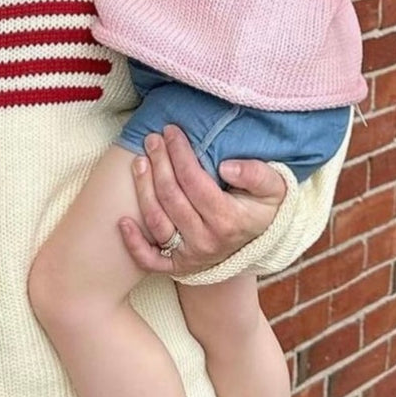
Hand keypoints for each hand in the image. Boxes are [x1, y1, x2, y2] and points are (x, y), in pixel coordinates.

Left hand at [117, 124, 286, 275]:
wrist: (258, 242)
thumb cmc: (262, 207)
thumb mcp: (273, 188)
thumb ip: (256, 174)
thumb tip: (227, 167)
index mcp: (229, 220)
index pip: (194, 181)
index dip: (179, 153)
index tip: (171, 131)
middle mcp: (207, 240)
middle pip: (171, 196)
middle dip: (159, 163)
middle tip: (152, 139)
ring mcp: (191, 255)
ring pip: (156, 220)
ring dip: (142, 189)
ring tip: (139, 162)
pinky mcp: (178, 265)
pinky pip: (150, 260)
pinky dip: (133, 244)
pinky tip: (122, 221)